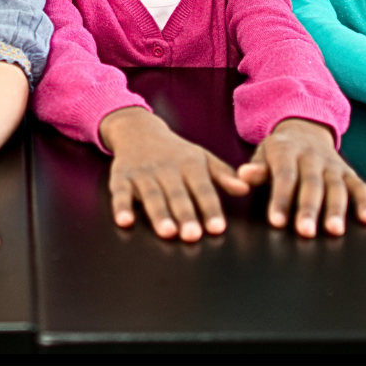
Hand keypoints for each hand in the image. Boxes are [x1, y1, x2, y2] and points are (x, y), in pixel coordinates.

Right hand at [99, 106, 249, 240]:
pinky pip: (120, 193)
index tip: (218, 228)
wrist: (138, 130)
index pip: (202, 188)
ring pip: (152, 195)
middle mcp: (166, 168)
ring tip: (167, 232)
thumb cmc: (175, 152)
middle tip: (193, 235)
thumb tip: (245, 189)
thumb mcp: (202, 158)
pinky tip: (124, 221)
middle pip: (177, 194)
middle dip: (185, 214)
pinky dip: (121, 207)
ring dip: (158, 213)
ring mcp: (143, 173)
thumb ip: (223, 175)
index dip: (210, 208)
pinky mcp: (121, 177)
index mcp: (189, 164)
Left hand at [237, 118, 365, 236]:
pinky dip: (365, 202)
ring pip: (336, 187)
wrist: (305, 130)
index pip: (284, 176)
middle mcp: (312, 157)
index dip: (280, 199)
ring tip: (334, 230)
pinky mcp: (349, 173)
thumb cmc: (279, 153)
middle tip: (306, 232)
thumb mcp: (263, 155)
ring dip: (336, 209)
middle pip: (311, 184)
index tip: (276, 222)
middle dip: (309, 209)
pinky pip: (360, 186)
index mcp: (287, 151)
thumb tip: (242, 176)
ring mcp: (333, 165)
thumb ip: (255, 169)